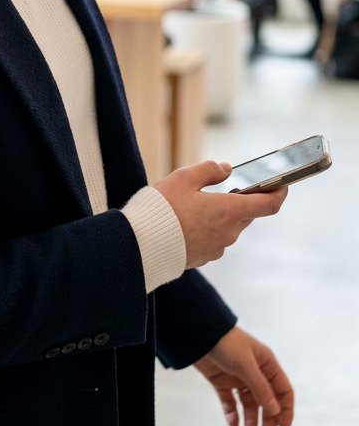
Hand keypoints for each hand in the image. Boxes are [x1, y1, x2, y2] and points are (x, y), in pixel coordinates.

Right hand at [154, 160, 287, 268]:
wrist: (143, 244)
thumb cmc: (162, 209)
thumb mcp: (183, 178)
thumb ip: (209, 170)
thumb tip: (227, 169)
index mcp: (228, 211)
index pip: (268, 204)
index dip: (279, 192)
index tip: (282, 184)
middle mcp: (229, 232)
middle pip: (246, 213)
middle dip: (240, 199)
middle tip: (224, 186)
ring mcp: (218, 247)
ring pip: (229, 226)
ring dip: (221, 214)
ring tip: (196, 203)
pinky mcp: (205, 257)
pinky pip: (215, 238)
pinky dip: (208, 227)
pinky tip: (187, 220)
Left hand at [194, 326, 293, 425]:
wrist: (197, 333)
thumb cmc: (226, 343)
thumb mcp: (246, 365)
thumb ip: (261, 388)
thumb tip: (275, 411)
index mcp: (266, 364)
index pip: (282, 390)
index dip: (285, 410)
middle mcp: (254, 371)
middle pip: (267, 401)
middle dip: (267, 419)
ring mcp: (237, 377)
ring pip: (248, 403)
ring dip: (250, 419)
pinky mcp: (221, 381)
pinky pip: (230, 401)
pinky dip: (232, 413)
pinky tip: (233, 424)